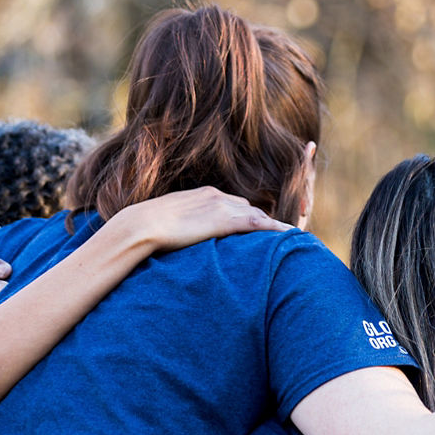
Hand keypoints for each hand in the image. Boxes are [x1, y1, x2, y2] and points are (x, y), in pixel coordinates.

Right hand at [106, 187, 292, 252]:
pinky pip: (259, 224)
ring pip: (258, 216)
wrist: (142, 225)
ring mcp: (223, 206)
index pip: (236, 205)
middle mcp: (218, 196)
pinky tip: (290, 237)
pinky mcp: (225, 220)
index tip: (260, 228)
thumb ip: (185, 223)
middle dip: (266, 222)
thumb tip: (184, 235)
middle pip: (251, 209)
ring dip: (274, 228)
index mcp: (205, 194)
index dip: (250, 217)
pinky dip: (276, 229)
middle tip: (282, 236)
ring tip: (292, 240)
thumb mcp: (170, 220)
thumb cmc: (147, 227)